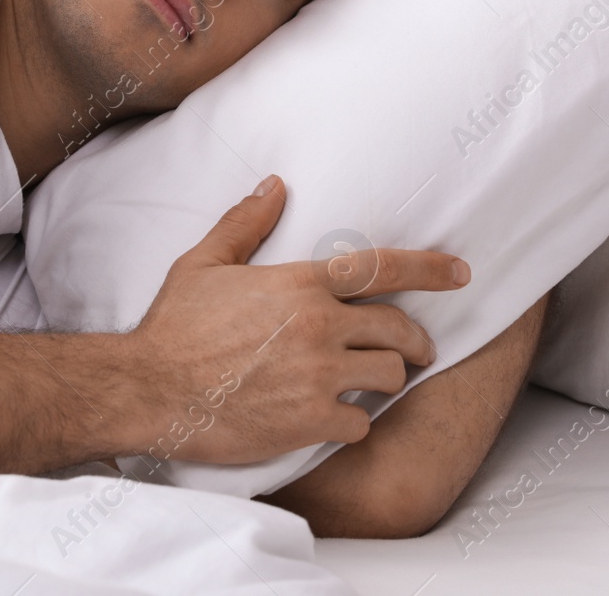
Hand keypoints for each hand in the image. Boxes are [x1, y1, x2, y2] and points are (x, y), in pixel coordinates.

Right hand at [123, 174, 470, 466]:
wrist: (148, 389)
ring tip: (374, 382)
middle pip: (398, 328)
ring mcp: (318, 375)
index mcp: (299, 282)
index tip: (460, 272)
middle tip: (417, 348)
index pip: (381, 267)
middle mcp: (318, 325)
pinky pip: (362, 422)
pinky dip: (356, 422)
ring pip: (389, 376)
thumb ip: (246, 223)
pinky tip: (339, 419)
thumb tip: (275, 185)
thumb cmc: (173, 328)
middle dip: (416, 339)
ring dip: (387, 379)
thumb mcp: (203, 263)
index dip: (429, 268)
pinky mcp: (310, 421)